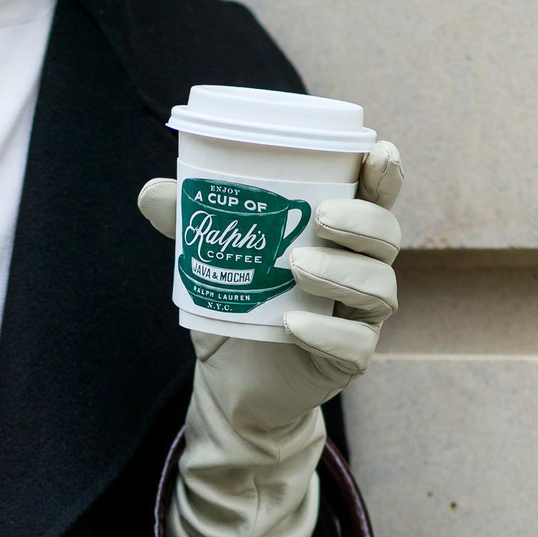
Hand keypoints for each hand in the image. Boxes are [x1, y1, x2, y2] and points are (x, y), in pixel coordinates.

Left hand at [137, 138, 403, 385]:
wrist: (231, 384)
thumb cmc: (237, 307)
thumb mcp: (211, 263)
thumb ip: (189, 226)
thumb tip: (151, 193)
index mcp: (339, 236)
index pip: (375, 198)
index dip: (384, 174)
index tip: (378, 152)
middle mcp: (359, 271)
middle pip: (386, 237)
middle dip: (361, 221)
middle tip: (318, 217)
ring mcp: (358, 317)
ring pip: (378, 288)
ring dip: (341, 272)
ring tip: (295, 266)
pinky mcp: (348, 360)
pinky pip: (354, 344)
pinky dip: (325, 332)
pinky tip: (292, 323)